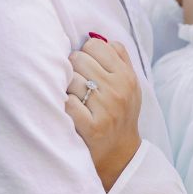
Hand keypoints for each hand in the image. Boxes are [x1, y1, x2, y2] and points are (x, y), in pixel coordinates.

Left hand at [66, 35, 141, 190]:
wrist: (120, 156)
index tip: (85, 68)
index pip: (94, 45)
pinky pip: (67, 102)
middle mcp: (118, 89)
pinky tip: (68, 112)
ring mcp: (105, 108)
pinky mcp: (92, 127)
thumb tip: (97, 37)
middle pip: (78, 58)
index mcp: (126, 75)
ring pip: (70, 79)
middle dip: (73, 69)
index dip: (85, 54)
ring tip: (73, 98)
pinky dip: (63, 105)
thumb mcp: (129, 84)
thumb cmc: (120, 114)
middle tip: (76, 84)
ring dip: (66, 88)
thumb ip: (118, 57)